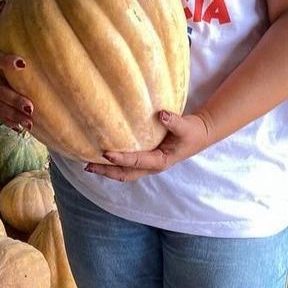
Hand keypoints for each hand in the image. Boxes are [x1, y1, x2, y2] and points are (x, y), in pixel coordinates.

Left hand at [84, 111, 210, 182]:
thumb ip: (174, 121)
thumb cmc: (192, 132)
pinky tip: (102, 156)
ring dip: (107, 170)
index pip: (137, 161)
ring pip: (124, 172)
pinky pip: (127, 165)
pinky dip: (113, 164)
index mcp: (161, 161)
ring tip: (88, 164)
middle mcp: (152, 166)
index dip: (121, 159)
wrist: (199, 135)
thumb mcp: (186, 127)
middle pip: (125, 174)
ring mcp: (148, 164)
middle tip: (88, 166)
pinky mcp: (146, 158)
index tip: (106, 153)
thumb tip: (162, 114)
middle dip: (107, 171)